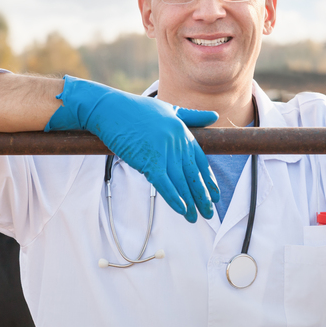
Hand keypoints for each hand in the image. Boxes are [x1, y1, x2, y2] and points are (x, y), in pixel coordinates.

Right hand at [45, 76, 219, 222]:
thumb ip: (192, 116)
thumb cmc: (137, 110)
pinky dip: (174, 197)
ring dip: (190, 202)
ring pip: (181, 182)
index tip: (215, 195)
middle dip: (202, 196)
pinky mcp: (148, 160)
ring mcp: (163, 151)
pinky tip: (181, 210)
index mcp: (182, 131)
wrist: (110, 109)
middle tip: (209, 212)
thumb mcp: (169, 109)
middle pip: (193, 175)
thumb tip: (215, 115)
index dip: (208, 179)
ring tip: (195, 218)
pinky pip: (164, 183)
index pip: (200, 160)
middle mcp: (176, 142)